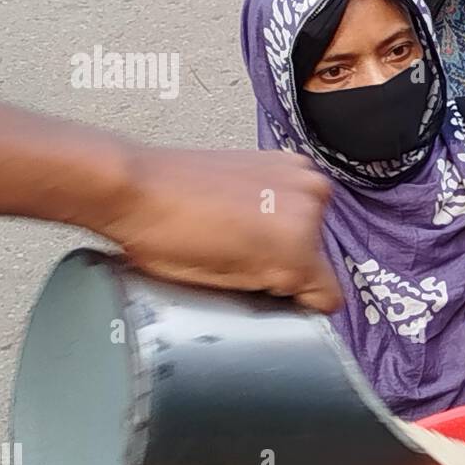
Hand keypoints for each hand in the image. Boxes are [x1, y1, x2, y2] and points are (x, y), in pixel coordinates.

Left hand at [95, 146, 342, 313]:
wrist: (136, 187)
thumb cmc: (165, 236)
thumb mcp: (224, 287)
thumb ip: (274, 295)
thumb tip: (293, 299)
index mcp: (299, 248)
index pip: (328, 296)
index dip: (299, 306)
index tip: (275, 301)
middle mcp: (311, 206)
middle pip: (319, 258)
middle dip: (289, 267)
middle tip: (246, 267)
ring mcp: (299, 176)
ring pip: (310, 228)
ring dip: (285, 236)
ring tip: (241, 236)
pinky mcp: (283, 159)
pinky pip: (296, 199)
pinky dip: (279, 208)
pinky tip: (243, 212)